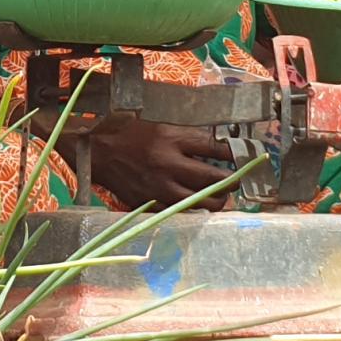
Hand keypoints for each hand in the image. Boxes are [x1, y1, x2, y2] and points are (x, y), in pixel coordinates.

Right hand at [83, 112, 233, 208]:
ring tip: (219, 197)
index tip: (243, 158)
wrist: (98, 153)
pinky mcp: (151, 203)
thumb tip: (219, 148)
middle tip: (234, 182)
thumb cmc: (130, 135)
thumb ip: (188, 138)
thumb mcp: (161, 127)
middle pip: (214, 179)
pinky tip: (197, 207)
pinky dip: (193, 211)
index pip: (215, 148)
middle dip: (230, 182)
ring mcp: (160, 187)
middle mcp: (168, 164)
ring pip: (201, 202)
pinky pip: (181, 213)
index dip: (234, 155)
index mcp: (171, 139)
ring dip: (216, 201)